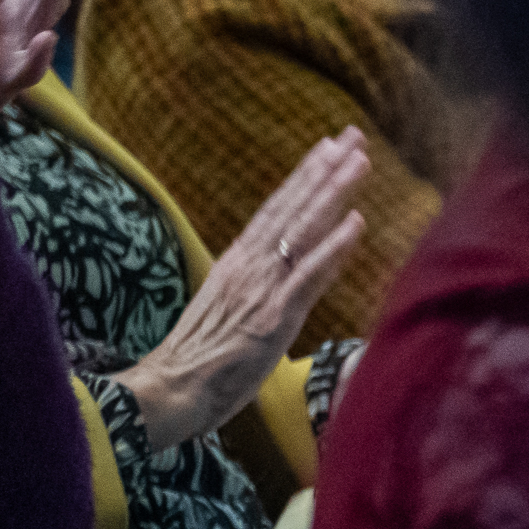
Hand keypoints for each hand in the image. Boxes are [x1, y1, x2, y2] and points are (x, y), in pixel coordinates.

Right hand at [113, 130, 370, 449]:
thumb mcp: (227, 312)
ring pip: (303, 230)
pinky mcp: (273, 316)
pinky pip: (309, 275)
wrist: (168, 393)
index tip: (327, 147)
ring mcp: (261, 288)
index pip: (275, 211)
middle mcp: (248, 267)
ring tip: (360, 160)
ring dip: (333, 193)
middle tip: (353, 135)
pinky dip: (334, 246)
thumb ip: (253, 287)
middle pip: (291, 208)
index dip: (303, 178)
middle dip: (324, 170)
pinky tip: (357, 220)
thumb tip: (280, 271)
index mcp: (236, 264)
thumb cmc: (198, 362)